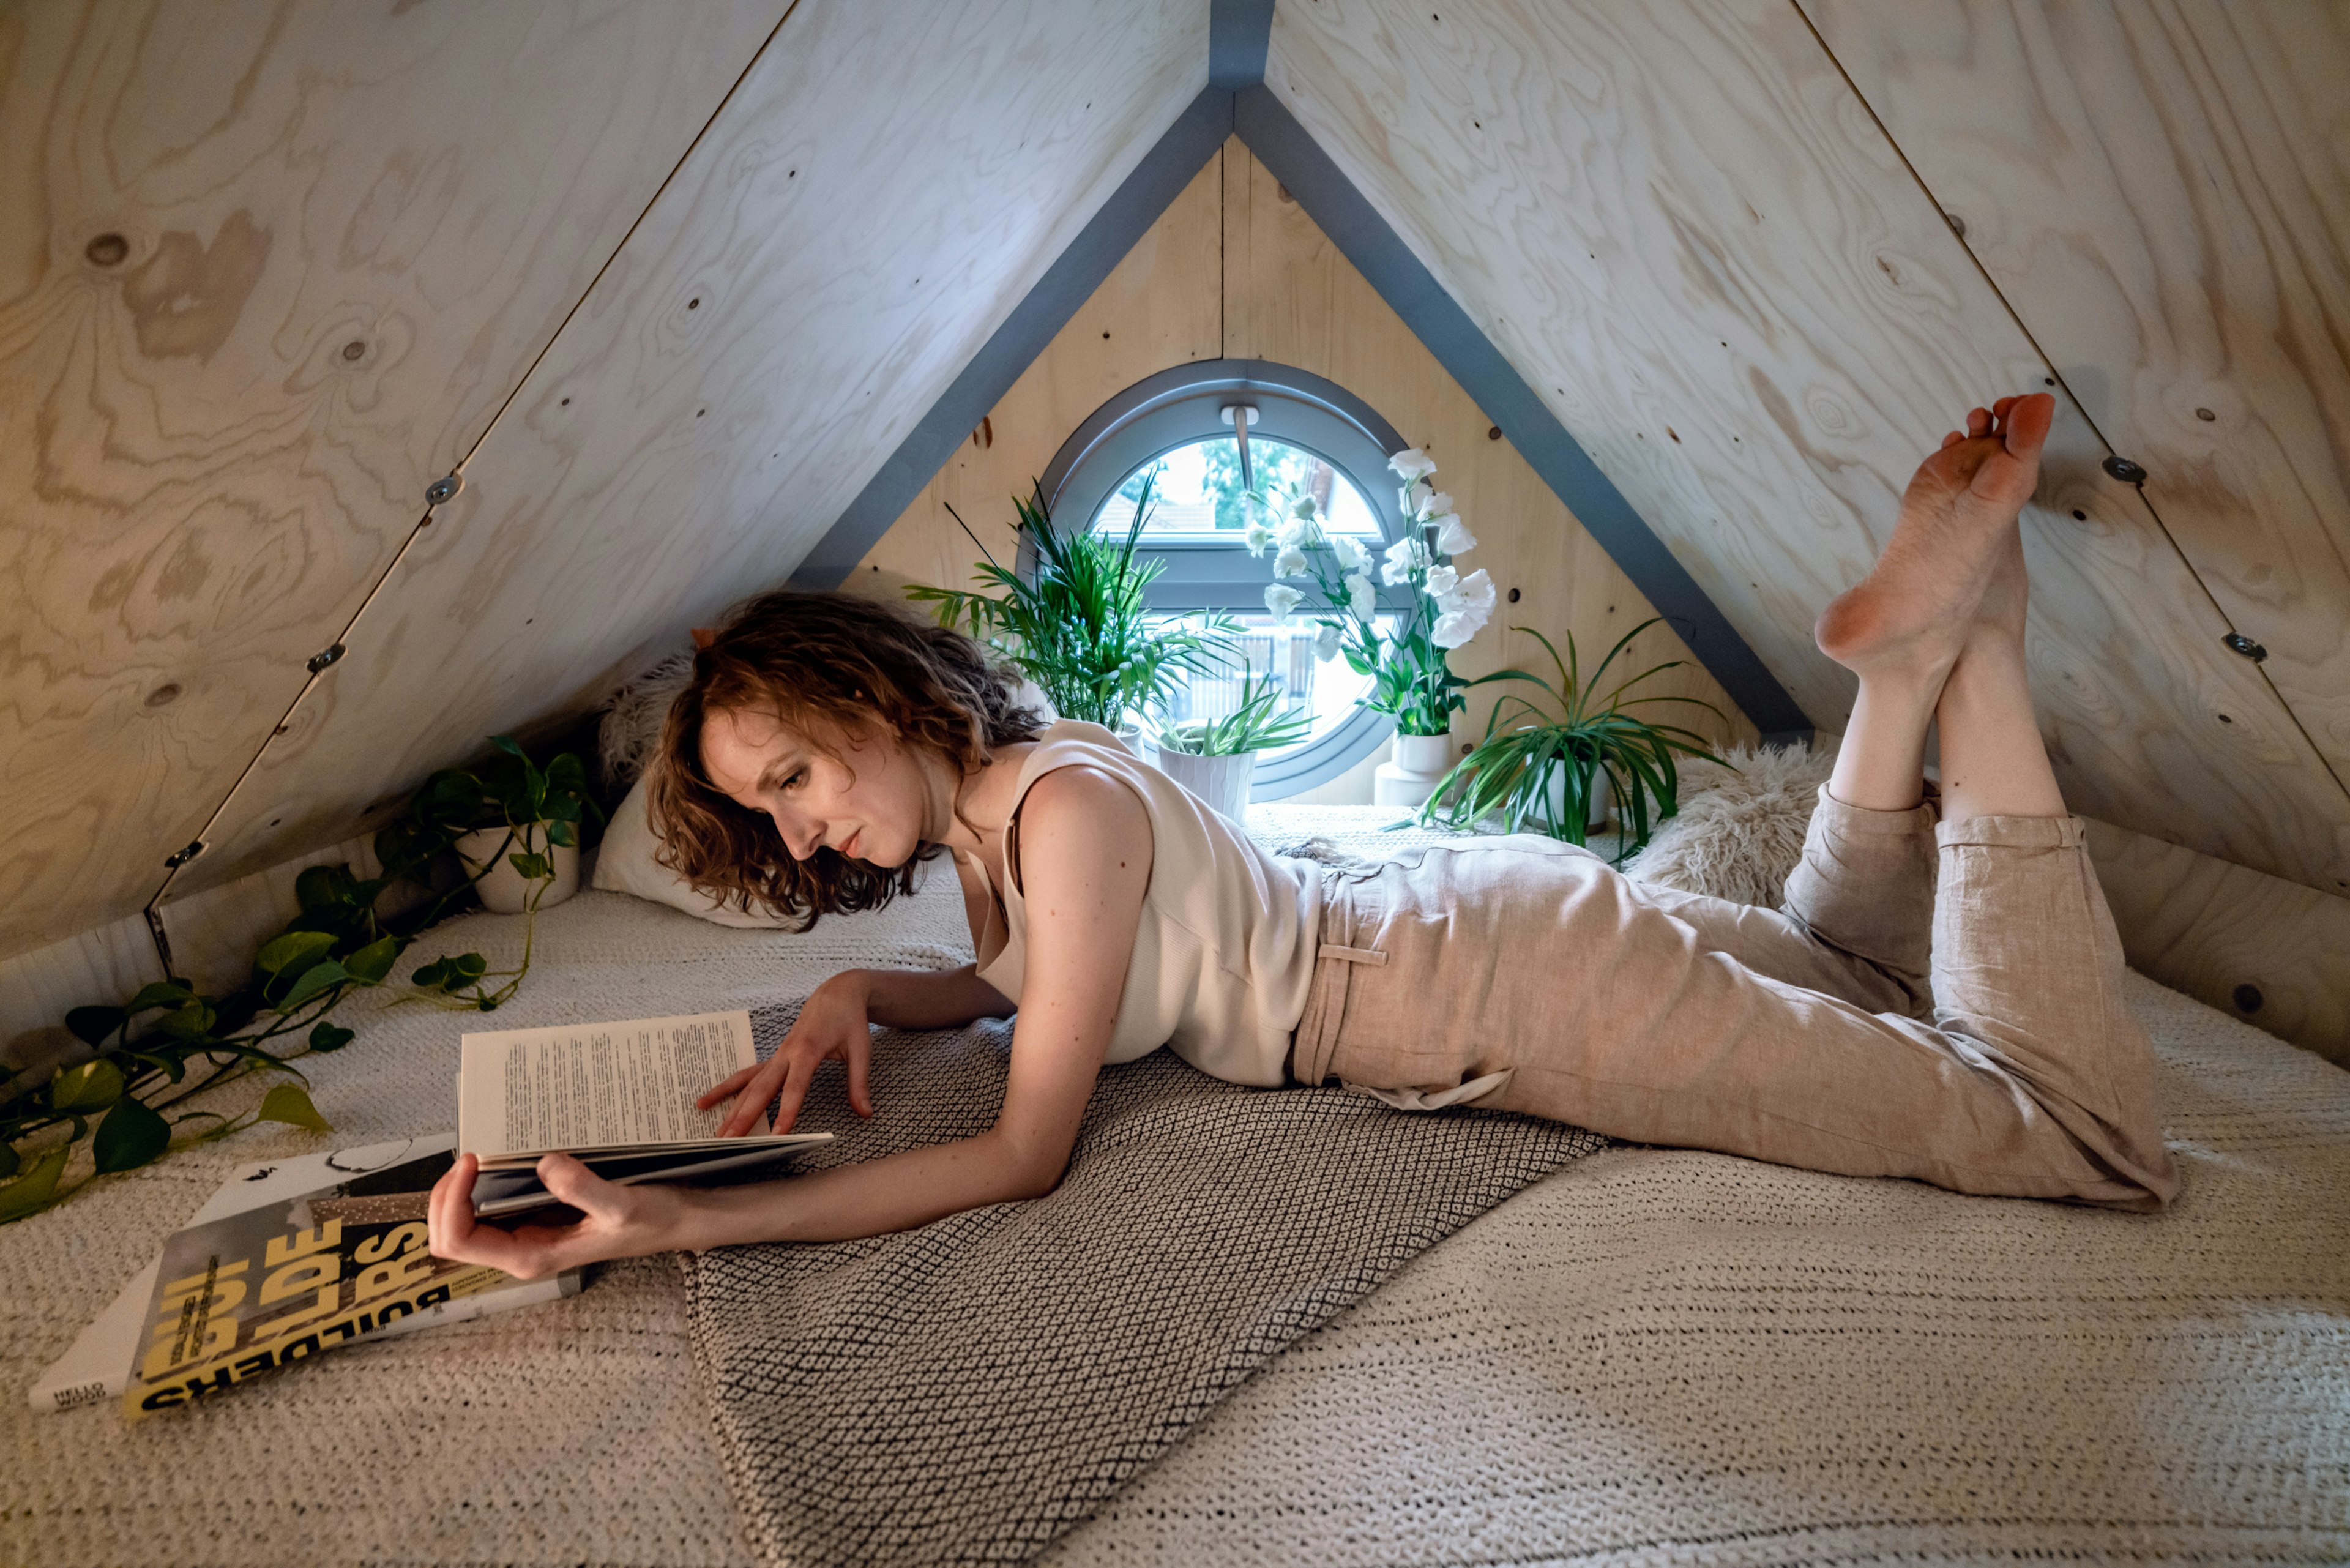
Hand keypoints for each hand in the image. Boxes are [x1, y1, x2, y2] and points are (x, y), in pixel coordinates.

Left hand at [427, 1151, 681, 1279]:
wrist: (677, 1221)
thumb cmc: (651, 1219)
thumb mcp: (622, 1204)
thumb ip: (583, 1189)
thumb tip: (544, 1165)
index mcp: (530, 1256)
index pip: (460, 1240)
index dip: (453, 1201)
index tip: (473, 1160)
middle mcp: (521, 1250)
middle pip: (448, 1235)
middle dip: (444, 1198)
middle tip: (468, 1157)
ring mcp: (525, 1235)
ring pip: (462, 1223)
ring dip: (456, 1193)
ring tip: (475, 1158)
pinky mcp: (536, 1219)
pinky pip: (487, 1208)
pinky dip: (477, 1187)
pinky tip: (495, 1162)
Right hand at [697, 970, 875, 1135]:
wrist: (836, 993)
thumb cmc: (849, 1021)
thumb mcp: (861, 1049)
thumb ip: (859, 1083)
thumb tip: (866, 1114)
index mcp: (808, 1050)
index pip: (795, 1087)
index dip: (786, 1111)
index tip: (778, 1134)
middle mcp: (786, 1053)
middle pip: (762, 1088)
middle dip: (745, 1115)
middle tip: (731, 1141)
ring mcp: (777, 1055)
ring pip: (749, 1084)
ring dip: (731, 1107)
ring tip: (717, 1132)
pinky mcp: (773, 1057)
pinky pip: (747, 1075)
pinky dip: (727, 1089)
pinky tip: (707, 1102)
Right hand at [1910, 392, 2054, 523]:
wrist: (1939, 540)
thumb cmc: (1984, 516)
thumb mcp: (2015, 475)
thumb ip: (2028, 437)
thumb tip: (2043, 397)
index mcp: (2020, 466)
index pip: (2030, 430)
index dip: (2027, 410)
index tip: (2018, 403)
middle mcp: (1996, 463)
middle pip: (2007, 424)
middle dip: (2006, 409)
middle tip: (1999, 408)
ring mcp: (1969, 464)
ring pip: (1979, 430)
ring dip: (1980, 418)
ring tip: (1976, 421)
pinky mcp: (1943, 467)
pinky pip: (1952, 443)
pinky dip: (1953, 437)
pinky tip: (1952, 443)